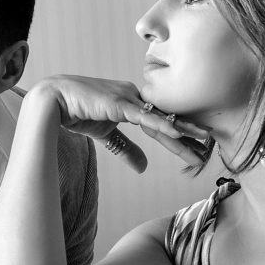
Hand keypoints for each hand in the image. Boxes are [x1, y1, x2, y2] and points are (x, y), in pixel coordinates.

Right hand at [29, 76, 211, 170]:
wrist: (53, 101)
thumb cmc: (76, 111)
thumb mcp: (105, 134)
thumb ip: (125, 149)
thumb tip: (144, 167)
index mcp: (132, 102)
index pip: (161, 120)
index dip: (179, 134)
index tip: (197, 146)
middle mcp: (134, 96)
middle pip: (167, 118)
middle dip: (189, 133)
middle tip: (211, 145)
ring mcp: (128, 98)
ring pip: (162, 118)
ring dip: (184, 131)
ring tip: (205, 142)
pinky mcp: (119, 104)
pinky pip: (146, 117)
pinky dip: (163, 126)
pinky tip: (179, 134)